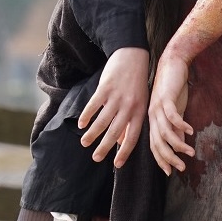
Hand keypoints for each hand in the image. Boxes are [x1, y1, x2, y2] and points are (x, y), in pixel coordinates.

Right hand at [78, 47, 149, 167]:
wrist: (133, 56)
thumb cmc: (137, 83)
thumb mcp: (140, 102)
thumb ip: (131, 122)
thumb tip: (120, 141)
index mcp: (140, 112)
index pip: (133, 137)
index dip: (125, 152)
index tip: (117, 164)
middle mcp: (129, 106)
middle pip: (115, 132)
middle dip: (105, 147)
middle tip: (96, 159)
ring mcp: (117, 97)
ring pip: (102, 121)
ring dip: (92, 134)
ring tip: (85, 143)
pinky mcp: (105, 88)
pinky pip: (94, 106)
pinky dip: (87, 116)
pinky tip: (82, 125)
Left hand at [148, 49, 193, 175]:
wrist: (173, 62)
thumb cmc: (174, 87)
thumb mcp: (176, 110)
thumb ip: (176, 127)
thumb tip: (181, 142)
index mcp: (153, 120)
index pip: (155, 145)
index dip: (161, 159)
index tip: (170, 172)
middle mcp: (153, 116)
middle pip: (158, 143)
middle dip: (169, 158)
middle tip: (181, 168)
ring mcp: (158, 107)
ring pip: (165, 132)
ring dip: (178, 145)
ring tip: (190, 153)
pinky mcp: (166, 98)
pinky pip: (173, 116)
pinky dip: (181, 125)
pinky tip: (191, 132)